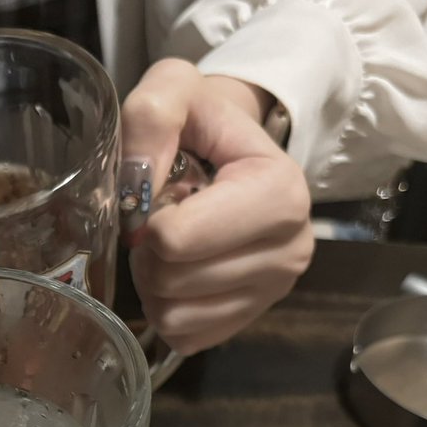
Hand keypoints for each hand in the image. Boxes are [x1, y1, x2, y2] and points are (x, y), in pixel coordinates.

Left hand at [121, 58, 313, 354]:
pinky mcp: (246, 323)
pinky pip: (180, 336)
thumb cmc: (201, 124)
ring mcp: (271, 294)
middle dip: (149, 253)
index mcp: (280, 193)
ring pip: (172, 315)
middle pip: (171, 282)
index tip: (162, 196)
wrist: (231, 153)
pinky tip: (179, 274)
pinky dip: (165, 309)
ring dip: (152, 283)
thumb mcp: (177, 89)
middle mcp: (290, 251)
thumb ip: (152, 115)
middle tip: (161, 223)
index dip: (149, 220)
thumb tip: (136, 186)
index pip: (177, 240)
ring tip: (171, 247)